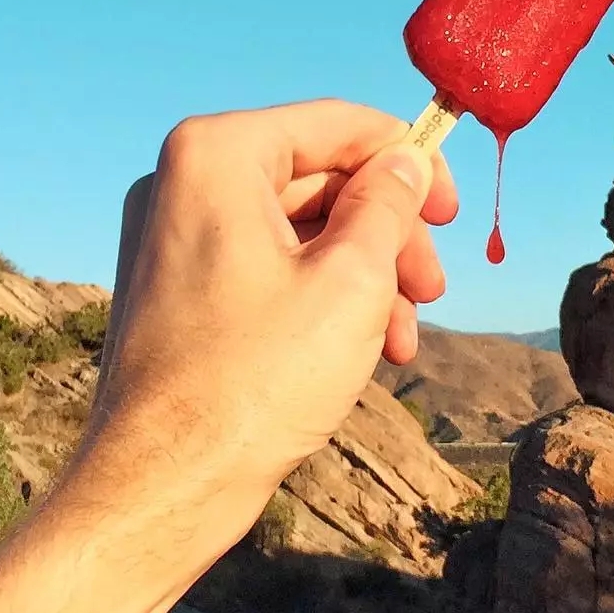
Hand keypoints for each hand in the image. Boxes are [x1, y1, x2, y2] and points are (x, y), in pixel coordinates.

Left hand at [89, 100, 456, 505]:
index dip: (409, 162)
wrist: (161, 487)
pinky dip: (320, 297)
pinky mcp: (177, 288)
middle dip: (389, 237)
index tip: (452, 213)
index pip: (338, 125)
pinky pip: (267, 267)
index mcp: (216, 155)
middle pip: (321, 180)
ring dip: (365, 276)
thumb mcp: (353, 280)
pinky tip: (364, 352)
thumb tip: (407, 162)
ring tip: (404, 340)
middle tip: (434, 290)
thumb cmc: (255, 381)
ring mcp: (173, 237)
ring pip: (300, 230)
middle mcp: (182, 182)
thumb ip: (389, 205)